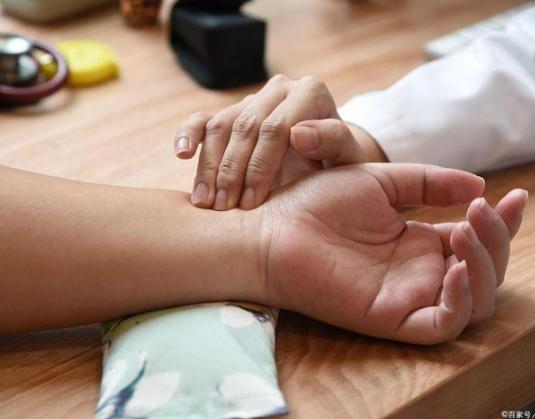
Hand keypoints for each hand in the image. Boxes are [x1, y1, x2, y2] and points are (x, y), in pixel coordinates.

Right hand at [174, 75, 384, 209]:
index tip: (252, 203)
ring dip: (209, 166)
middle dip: (232, 171)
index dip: (260, 166)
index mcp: (310, 93)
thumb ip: (334, 141)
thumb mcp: (349, 160)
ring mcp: (253, 100)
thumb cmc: (341, 167)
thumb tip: (298, 133)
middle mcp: (279, 90)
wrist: (328, 164)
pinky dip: (188, 134)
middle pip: (245, 127)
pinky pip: (203, 119)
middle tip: (224, 208)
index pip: (276, 128)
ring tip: (205, 202)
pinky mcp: (232, 114)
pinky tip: (181, 155)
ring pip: (220, 125)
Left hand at [260, 163, 526, 343]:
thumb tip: (478, 186)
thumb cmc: (316, 203)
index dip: (503, 222)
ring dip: (484, 265)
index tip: (516, 195)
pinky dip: (460, 299)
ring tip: (465, 229)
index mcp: (418, 243)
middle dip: (497, 240)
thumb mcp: (380, 181)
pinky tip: (453, 266)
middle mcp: (418, 273)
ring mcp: (407, 297)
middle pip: (485, 271)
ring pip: (475, 301)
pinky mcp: (391, 318)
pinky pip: (443, 323)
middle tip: (482, 210)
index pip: (476, 241)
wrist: (273, 227)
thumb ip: (428, 183)